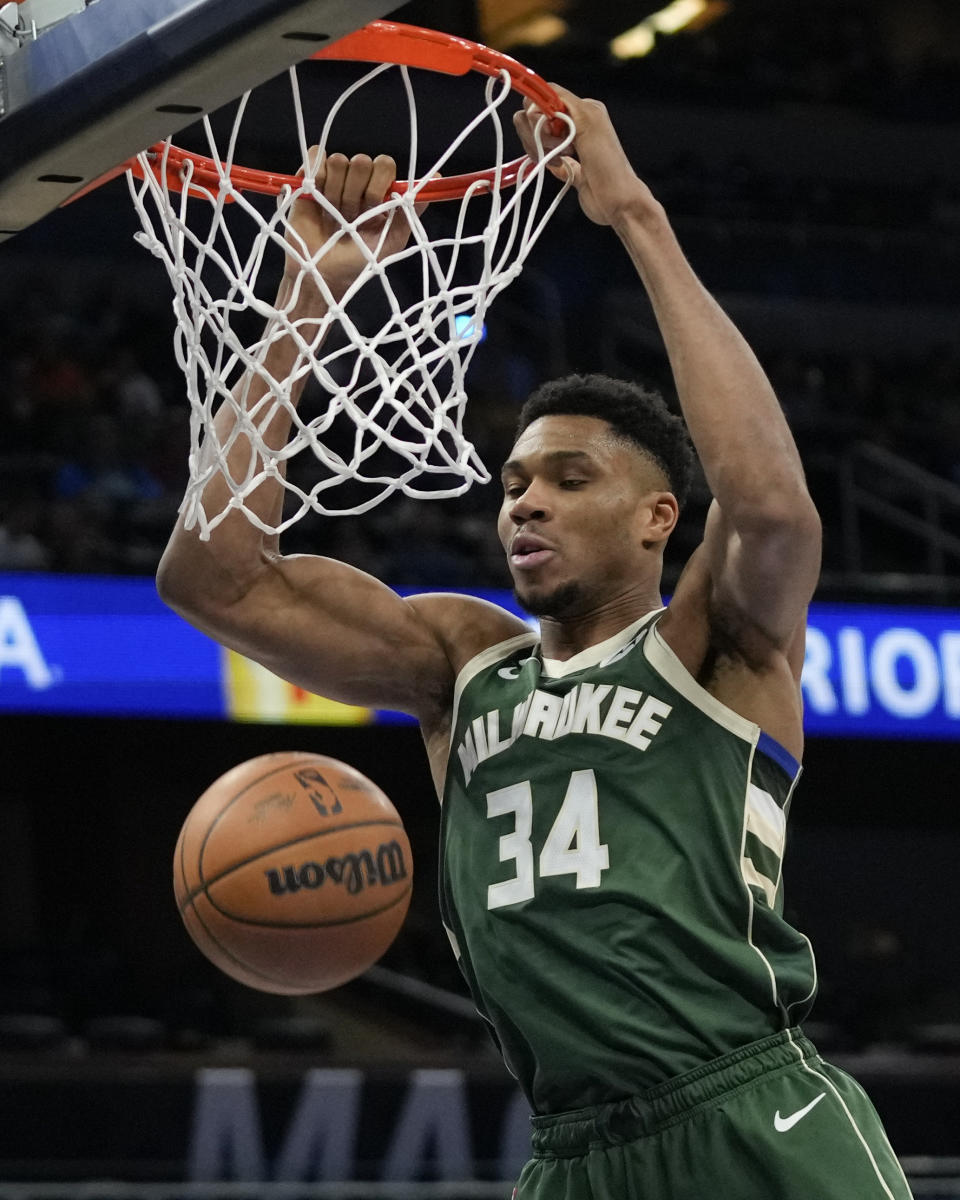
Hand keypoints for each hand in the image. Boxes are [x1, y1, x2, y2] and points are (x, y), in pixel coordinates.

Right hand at [283, 151, 422, 292]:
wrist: (324, 275)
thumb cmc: (360, 261)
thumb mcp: (393, 240)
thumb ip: (412, 210)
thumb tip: (437, 179)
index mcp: (378, 192)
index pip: (384, 164)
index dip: (379, 183)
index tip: (374, 207)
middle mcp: (357, 182)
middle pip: (361, 160)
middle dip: (357, 192)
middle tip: (351, 217)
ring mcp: (332, 178)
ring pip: (338, 161)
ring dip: (336, 192)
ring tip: (333, 215)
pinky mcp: (308, 179)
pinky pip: (315, 158)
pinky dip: (316, 176)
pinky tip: (316, 199)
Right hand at [513, 86, 655, 226]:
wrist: (617, 202)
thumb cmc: (608, 164)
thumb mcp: (588, 122)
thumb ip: (563, 103)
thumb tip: (537, 96)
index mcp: (583, 109)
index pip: (545, 96)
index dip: (539, 111)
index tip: (547, 127)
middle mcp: (574, 123)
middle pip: (535, 117)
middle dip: (539, 133)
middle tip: (558, 147)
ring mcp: (567, 144)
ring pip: (535, 137)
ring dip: (542, 149)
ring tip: (562, 160)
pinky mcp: (563, 164)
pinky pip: (541, 156)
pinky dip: (545, 161)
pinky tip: (561, 167)